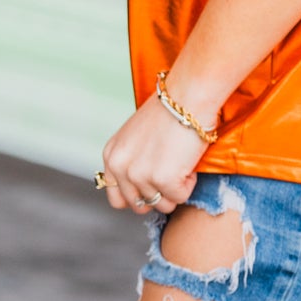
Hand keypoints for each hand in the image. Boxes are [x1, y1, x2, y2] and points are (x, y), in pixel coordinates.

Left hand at [99, 94, 207, 214]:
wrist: (187, 95)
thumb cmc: (169, 110)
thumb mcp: (136, 137)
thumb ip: (130, 162)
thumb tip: (139, 190)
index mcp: (111, 156)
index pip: (117, 199)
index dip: (138, 196)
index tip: (153, 184)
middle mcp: (120, 167)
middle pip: (139, 206)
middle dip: (158, 194)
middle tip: (170, 171)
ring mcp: (140, 174)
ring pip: (163, 204)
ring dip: (176, 188)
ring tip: (179, 160)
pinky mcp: (163, 178)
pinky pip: (180, 197)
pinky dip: (189, 182)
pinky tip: (187, 158)